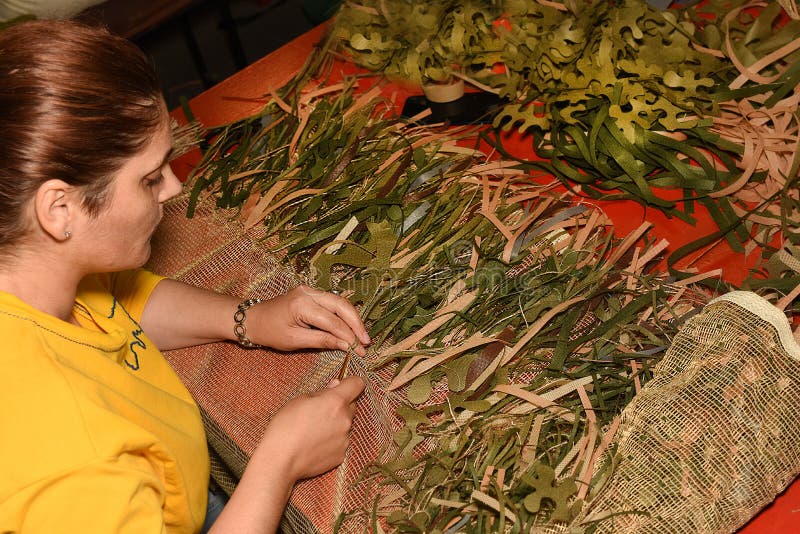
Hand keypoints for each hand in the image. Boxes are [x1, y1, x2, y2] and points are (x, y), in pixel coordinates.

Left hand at [247, 285, 370, 354]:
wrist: (253, 318)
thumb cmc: (269, 332)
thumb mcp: (294, 340)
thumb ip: (321, 340)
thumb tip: (346, 345)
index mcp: (302, 305)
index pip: (333, 321)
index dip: (349, 336)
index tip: (360, 350)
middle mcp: (309, 293)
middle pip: (341, 305)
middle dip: (356, 324)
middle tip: (366, 342)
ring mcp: (310, 290)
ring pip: (340, 302)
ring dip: (353, 318)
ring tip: (362, 336)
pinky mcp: (311, 293)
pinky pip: (333, 302)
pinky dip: (344, 314)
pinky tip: (351, 326)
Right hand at [255, 376, 365, 481]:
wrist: (280, 460)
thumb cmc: (285, 426)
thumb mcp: (299, 400)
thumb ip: (322, 392)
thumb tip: (335, 386)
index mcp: (336, 401)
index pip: (357, 384)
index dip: (350, 383)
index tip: (341, 386)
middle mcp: (345, 420)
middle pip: (351, 405)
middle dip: (340, 405)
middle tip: (320, 411)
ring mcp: (345, 439)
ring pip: (345, 425)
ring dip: (336, 424)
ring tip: (314, 431)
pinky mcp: (341, 455)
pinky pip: (341, 442)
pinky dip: (332, 441)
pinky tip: (315, 444)